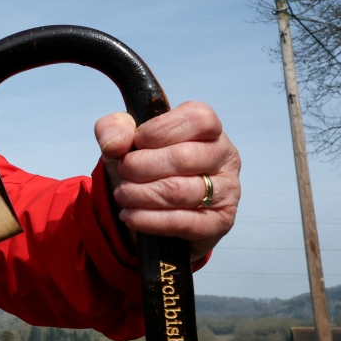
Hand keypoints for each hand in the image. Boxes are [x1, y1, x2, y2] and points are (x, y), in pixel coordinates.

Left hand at [94, 101, 240, 261]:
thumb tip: (115, 143)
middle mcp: (224, 156)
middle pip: (184, 156)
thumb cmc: (144, 164)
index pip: (197, 119)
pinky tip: (130, 216)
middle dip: (142, 165)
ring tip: (122, 194)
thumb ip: (113, 129)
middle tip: (124, 171)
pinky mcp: (219, 221)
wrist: (150, 206)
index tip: (136, 141)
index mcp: (208, 128)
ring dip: (140, 194)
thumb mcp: (123, 140)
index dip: (160, 130)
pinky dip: (149, 220)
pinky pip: (184, 222)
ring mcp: (227, 189)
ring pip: (180, 191)